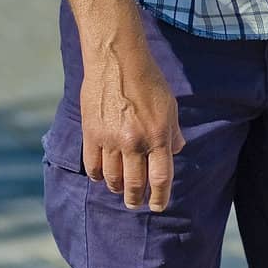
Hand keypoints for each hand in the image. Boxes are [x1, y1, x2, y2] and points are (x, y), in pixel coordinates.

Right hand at [80, 47, 184, 212]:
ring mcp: (110, 140)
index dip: (159, 197)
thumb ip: (173, 132)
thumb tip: (176, 151)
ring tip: (120, 190)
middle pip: (134, 184)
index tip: (157, 206)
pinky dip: (98, 176)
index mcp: (158, 135)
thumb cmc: (149, 81)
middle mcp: (134, 142)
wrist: (118, 61)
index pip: (160, 178)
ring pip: (112, 178)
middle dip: (136, 199)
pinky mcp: (91, 134)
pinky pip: (93, 165)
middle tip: (135, 204)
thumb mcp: (170, 106)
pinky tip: (102, 177)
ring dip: (117, 188)